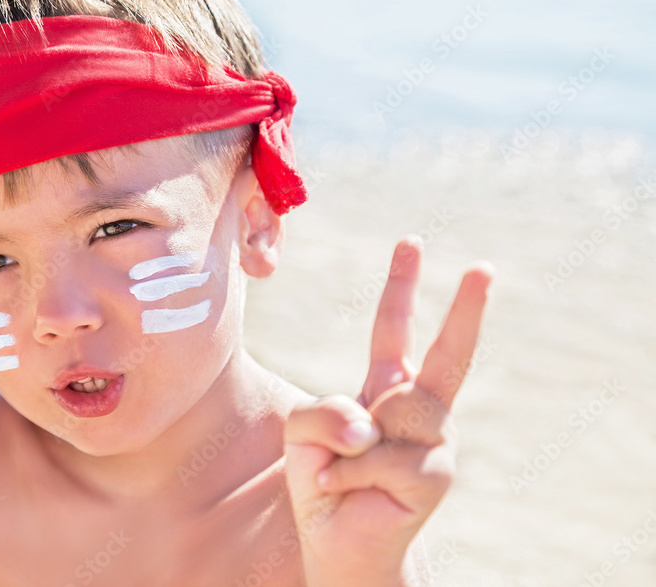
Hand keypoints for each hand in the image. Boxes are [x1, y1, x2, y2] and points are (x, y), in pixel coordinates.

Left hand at [284, 236, 492, 585]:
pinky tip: (343, 493)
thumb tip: (371, 424)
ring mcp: (434, 442)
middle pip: (447, 354)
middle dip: (466, 310)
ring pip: (385, 417)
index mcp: (387, 390)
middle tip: (485, 267)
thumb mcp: (302, 432)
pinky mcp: (434, 476)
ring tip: (335, 474)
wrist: (338, 544)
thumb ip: (325, 410)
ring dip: (342, 448)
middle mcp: (419, 410)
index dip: (400, 288)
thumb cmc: (324, 481)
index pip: (394, 332)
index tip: (412, 243)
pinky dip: (343, 475)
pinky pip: (377, 457)